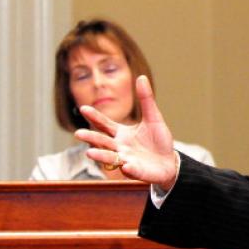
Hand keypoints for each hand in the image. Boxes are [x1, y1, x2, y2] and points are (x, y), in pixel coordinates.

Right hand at [75, 75, 177, 190]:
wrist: (170, 161)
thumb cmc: (158, 140)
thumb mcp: (153, 117)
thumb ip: (146, 99)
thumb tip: (141, 77)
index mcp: (122, 133)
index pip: (105, 124)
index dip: (95, 117)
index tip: (84, 108)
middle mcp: (120, 147)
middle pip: (103, 142)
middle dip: (91, 138)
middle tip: (78, 133)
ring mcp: (127, 160)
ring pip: (111, 158)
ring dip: (101, 155)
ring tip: (90, 153)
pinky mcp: (137, 171)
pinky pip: (131, 170)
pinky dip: (128, 168)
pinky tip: (126, 165)